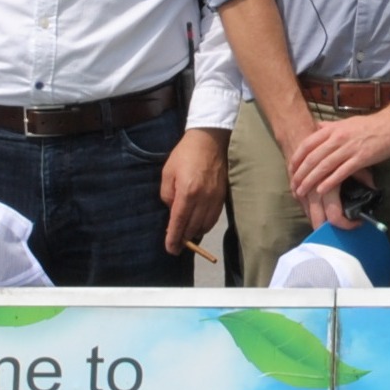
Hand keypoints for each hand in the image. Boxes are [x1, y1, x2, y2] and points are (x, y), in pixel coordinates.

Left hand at [160, 127, 229, 256]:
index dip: (174, 238)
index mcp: (187, 192)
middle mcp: (203, 199)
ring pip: (205, 225)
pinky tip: (198, 225)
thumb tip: (172, 211)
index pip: (179, 222)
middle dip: (183, 239)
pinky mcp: (222, 196)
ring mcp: (215, 199)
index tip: (170, 249)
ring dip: (194, 233)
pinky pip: (213, 218)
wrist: (210, 140)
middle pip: (193, 227)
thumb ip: (167, 194)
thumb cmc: (185, 154)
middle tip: (176, 246)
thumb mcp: (168, 172)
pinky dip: (205, 225)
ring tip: (186, 236)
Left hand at [286, 104, 389, 223]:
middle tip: (293, 186)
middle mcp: (337, 138)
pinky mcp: (361, 159)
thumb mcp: (345, 122)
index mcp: (332, 129)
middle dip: (300, 173)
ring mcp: (349, 148)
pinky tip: (321, 190)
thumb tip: (315, 127)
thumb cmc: (369, 125)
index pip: (307, 144)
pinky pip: (341, 172)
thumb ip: (329, 126)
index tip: (290, 170)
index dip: (296, 158)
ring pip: (324, 166)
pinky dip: (330, 182)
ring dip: (311, 180)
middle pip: (313, 158)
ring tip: (302, 191)